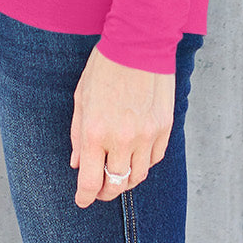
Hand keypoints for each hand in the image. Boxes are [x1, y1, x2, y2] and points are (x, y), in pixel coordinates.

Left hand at [70, 45, 174, 208]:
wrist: (140, 42)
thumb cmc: (105, 66)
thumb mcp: (82, 97)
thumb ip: (77, 134)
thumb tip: (77, 163)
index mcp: (96, 131)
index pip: (90, 181)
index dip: (85, 197)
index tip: (82, 201)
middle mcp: (122, 139)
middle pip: (115, 184)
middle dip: (105, 192)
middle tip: (100, 189)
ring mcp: (146, 135)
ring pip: (138, 176)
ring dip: (125, 180)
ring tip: (118, 172)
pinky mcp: (165, 128)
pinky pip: (155, 158)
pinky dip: (144, 162)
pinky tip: (135, 153)